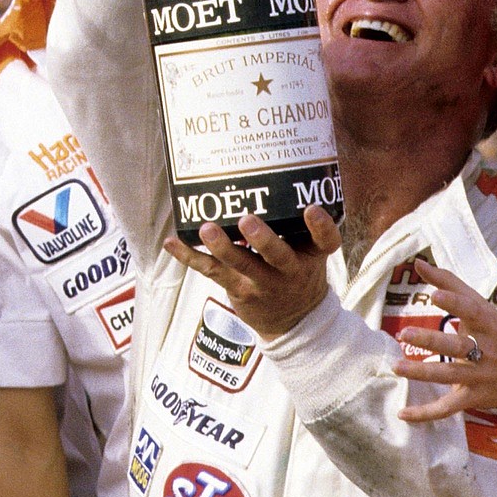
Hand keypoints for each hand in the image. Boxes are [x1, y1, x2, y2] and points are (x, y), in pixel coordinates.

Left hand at [162, 206, 339, 337]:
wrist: (294, 322)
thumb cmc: (298, 271)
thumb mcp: (309, 251)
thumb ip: (297, 222)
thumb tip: (269, 174)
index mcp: (312, 255)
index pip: (325, 241)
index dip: (320, 226)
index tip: (312, 209)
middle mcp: (289, 271)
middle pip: (278, 256)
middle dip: (263, 239)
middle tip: (247, 221)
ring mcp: (262, 283)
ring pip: (241, 265)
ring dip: (222, 247)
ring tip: (206, 229)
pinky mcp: (237, 289)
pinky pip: (211, 271)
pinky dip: (189, 256)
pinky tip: (171, 242)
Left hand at [391, 260, 496, 423]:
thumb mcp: (485, 309)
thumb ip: (453, 285)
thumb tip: (420, 263)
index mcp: (488, 324)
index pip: (472, 309)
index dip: (454, 302)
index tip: (435, 294)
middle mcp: (485, 350)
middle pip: (458, 345)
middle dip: (432, 340)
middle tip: (404, 333)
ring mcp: (479, 376)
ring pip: (450, 376)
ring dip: (422, 372)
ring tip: (397, 366)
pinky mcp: (473, 398)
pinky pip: (447, 408)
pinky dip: (426, 412)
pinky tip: (403, 413)